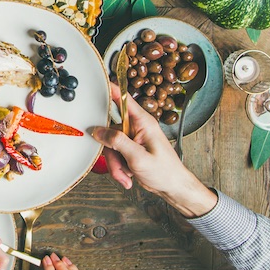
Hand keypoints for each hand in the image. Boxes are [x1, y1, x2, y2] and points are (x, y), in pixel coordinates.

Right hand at [92, 82, 216, 217]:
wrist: (172, 187)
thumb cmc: (165, 172)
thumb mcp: (138, 158)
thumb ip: (117, 142)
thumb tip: (98, 131)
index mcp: (143, 122)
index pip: (123, 98)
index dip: (109, 89)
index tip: (96, 83)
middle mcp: (137, 127)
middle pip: (111, 130)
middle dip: (111, 152)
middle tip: (119, 166)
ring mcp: (133, 137)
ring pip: (111, 145)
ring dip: (115, 163)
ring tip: (126, 175)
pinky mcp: (130, 148)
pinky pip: (115, 153)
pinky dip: (118, 167)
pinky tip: (127, 175)